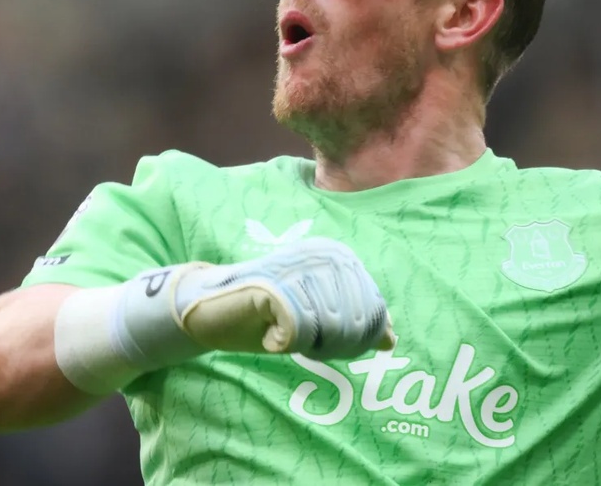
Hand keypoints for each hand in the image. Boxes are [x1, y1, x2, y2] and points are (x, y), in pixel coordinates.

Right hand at [168, 237, 394, 359]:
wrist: (208, 308)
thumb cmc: (268, 314)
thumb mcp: (320, 319)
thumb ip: (356, 324)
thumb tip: (391, 339)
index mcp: (342, 256)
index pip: (373, 314)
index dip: (350, 340)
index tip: (317, 336)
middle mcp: (325, 254)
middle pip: (355, 325)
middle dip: (330, 345)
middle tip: (297, 336)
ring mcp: (300, 266)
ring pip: (333, 330)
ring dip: (309, 344)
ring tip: (284, 331)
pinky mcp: (275, 285)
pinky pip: (300, 332)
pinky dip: (284, 343)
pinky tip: (270, 332)